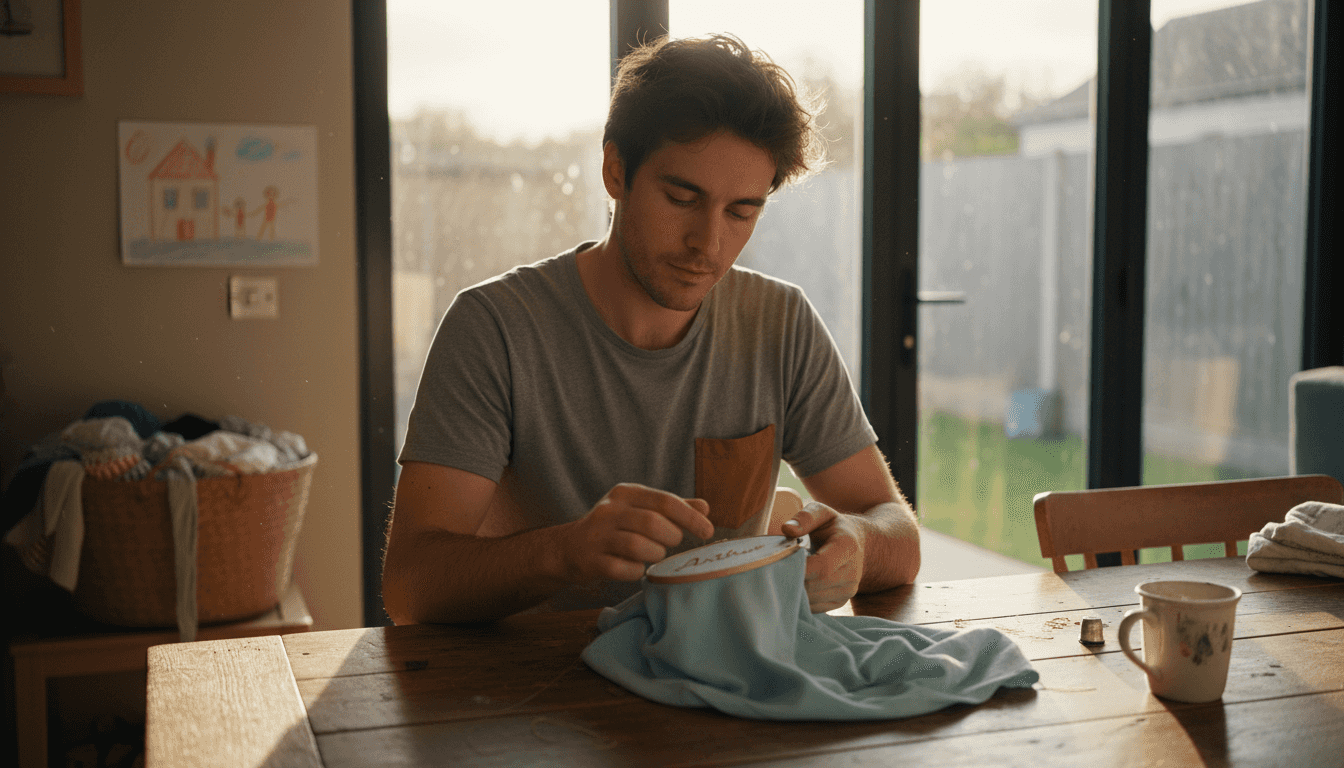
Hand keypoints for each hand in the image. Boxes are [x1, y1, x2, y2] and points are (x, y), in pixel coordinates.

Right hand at [555, 483, 713, 583]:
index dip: (690, 517)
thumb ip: (672, 508)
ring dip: (654, 555)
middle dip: (671, 537)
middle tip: (670, 542)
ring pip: (639, 547)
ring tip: (651, 554)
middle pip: (653, 523)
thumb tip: (705, 507)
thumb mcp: (640, 509)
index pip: (665, 501)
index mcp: (625, 493)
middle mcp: (609, 511)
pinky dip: (636, 571)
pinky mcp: (592, 561)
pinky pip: (625, 569)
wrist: (568, 548)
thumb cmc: (613, 528)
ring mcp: (598, 536)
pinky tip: (633, 566)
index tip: (708, 531)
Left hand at [781, 502, 864, 611]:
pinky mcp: (841, 601)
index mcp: (848, 546)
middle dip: (791, 579)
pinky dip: (801, 600)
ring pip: (813, 600)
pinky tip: (794, 584)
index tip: (777, 562)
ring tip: (783, 575)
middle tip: (773, 570)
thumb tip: (787, 529)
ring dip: (794, 590)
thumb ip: (805, 517)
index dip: (797, 568)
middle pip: (815, 586)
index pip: (821, 567)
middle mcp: (852, 572)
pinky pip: (815, 608)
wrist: (858, 545)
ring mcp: (848, 590)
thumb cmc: (833, 527)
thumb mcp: (822, 513)